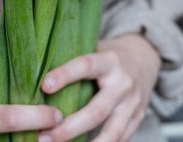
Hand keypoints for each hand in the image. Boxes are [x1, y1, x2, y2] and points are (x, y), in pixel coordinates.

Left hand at [40, 34, 160, 141]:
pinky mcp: (138, 119)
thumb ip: (74, 57)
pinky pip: (120, 139)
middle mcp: (123, 83)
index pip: (86, 66)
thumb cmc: (109, 55)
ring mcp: (133, 104)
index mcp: (109, 61)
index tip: (45, 85)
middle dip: (69, 127)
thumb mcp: (96, 48)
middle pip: (96, 110)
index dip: (65, 75)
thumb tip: (37, 67)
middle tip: (44, 136)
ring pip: (111, 131)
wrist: (145, 59)